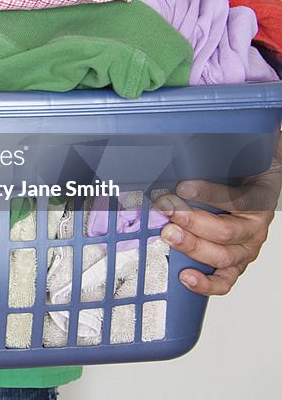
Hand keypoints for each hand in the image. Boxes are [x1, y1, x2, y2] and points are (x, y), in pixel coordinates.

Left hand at [154, 137, 281, 295]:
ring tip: (169, 234)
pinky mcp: (235, 264)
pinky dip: (207, 283)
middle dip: (192, 222)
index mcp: (259, 201)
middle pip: (226, 232)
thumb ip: (225, 155)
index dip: (209, 194)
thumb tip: (217, 142)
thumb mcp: (237, 159)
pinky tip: (186, 277)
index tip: (182, 187)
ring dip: (192, 246)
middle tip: (167, 210)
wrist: (257, 188)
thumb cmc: (243, 176)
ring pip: (222, 256)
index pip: (238, 201)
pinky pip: (225, 280)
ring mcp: (245, 250)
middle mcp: (254, 229)